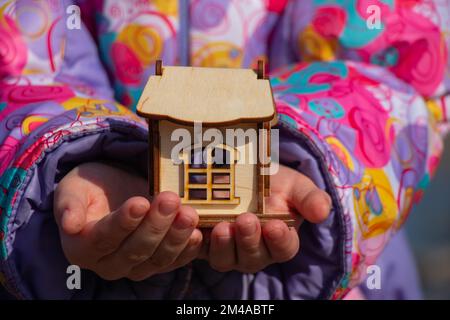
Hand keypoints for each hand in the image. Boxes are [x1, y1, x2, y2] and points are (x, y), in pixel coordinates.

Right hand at [53, 162, 202, 280]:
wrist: (111, 193)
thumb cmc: (90, 190)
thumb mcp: (73, 189)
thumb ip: (69, 205)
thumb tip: (69, 225)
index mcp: (83, 248)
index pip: (104, 238)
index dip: (123, 222)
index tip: (139, 202)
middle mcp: (108, 264)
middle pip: (134, 250)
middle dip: (155, 225)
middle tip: (170, 200)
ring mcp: (135, 267)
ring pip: (157, 259)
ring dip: (176, 237)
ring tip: (188, 214)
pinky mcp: (157, 262)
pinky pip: (174, 262)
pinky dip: (187, 249)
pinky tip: (197, 233)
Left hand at [201, 165, 331, 272]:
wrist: (244, 175)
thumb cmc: (275, 184)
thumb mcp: (295, 186)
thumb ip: (310, 198)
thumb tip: (322, 212)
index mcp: (279, 241)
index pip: (283, 248)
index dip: (280, 240)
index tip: (276, 225)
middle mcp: (254, 251)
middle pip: (253, 257)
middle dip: (249, 240)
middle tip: (246, 220)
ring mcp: (228, 248)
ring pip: (225, 258)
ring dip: (224, 245)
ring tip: (222, 226)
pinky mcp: (203, 241)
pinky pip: (198, 249)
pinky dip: (195, 242)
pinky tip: (195, 226)